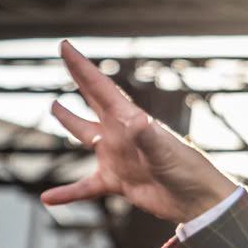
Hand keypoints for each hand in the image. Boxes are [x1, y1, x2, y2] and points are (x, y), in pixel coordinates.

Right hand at [41, 40, 234, 222]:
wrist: (198, 201)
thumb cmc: (188, 172)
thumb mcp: (166, 153)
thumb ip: (148, 138)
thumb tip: (137, 121)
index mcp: (131, 121)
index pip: (101, 88)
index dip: (82, 67)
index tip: (65, 46)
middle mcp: (121, 135)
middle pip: (94, 102)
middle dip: (79, 80)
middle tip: (64, 60)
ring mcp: (118, 157)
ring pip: (86, 136)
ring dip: (69, 123)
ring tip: (54, 107)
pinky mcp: (118, 181)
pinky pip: (86, 186)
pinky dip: (68, 192)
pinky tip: (49, 198)